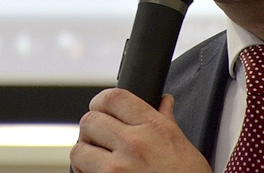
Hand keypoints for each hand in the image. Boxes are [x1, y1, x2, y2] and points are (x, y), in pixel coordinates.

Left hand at [70, 88, 211, 172]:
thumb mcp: (184, 148)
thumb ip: (166, 121)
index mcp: (154, 128)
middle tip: (100, 139)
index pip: (113, 97)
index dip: (101, 101)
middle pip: (90, 121)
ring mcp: (117, 170)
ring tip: (97, 162)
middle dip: (92, 130)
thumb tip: (164, 102)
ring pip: (79, 150)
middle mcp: (134, 145)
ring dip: (85, 156)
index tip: (101, 108)